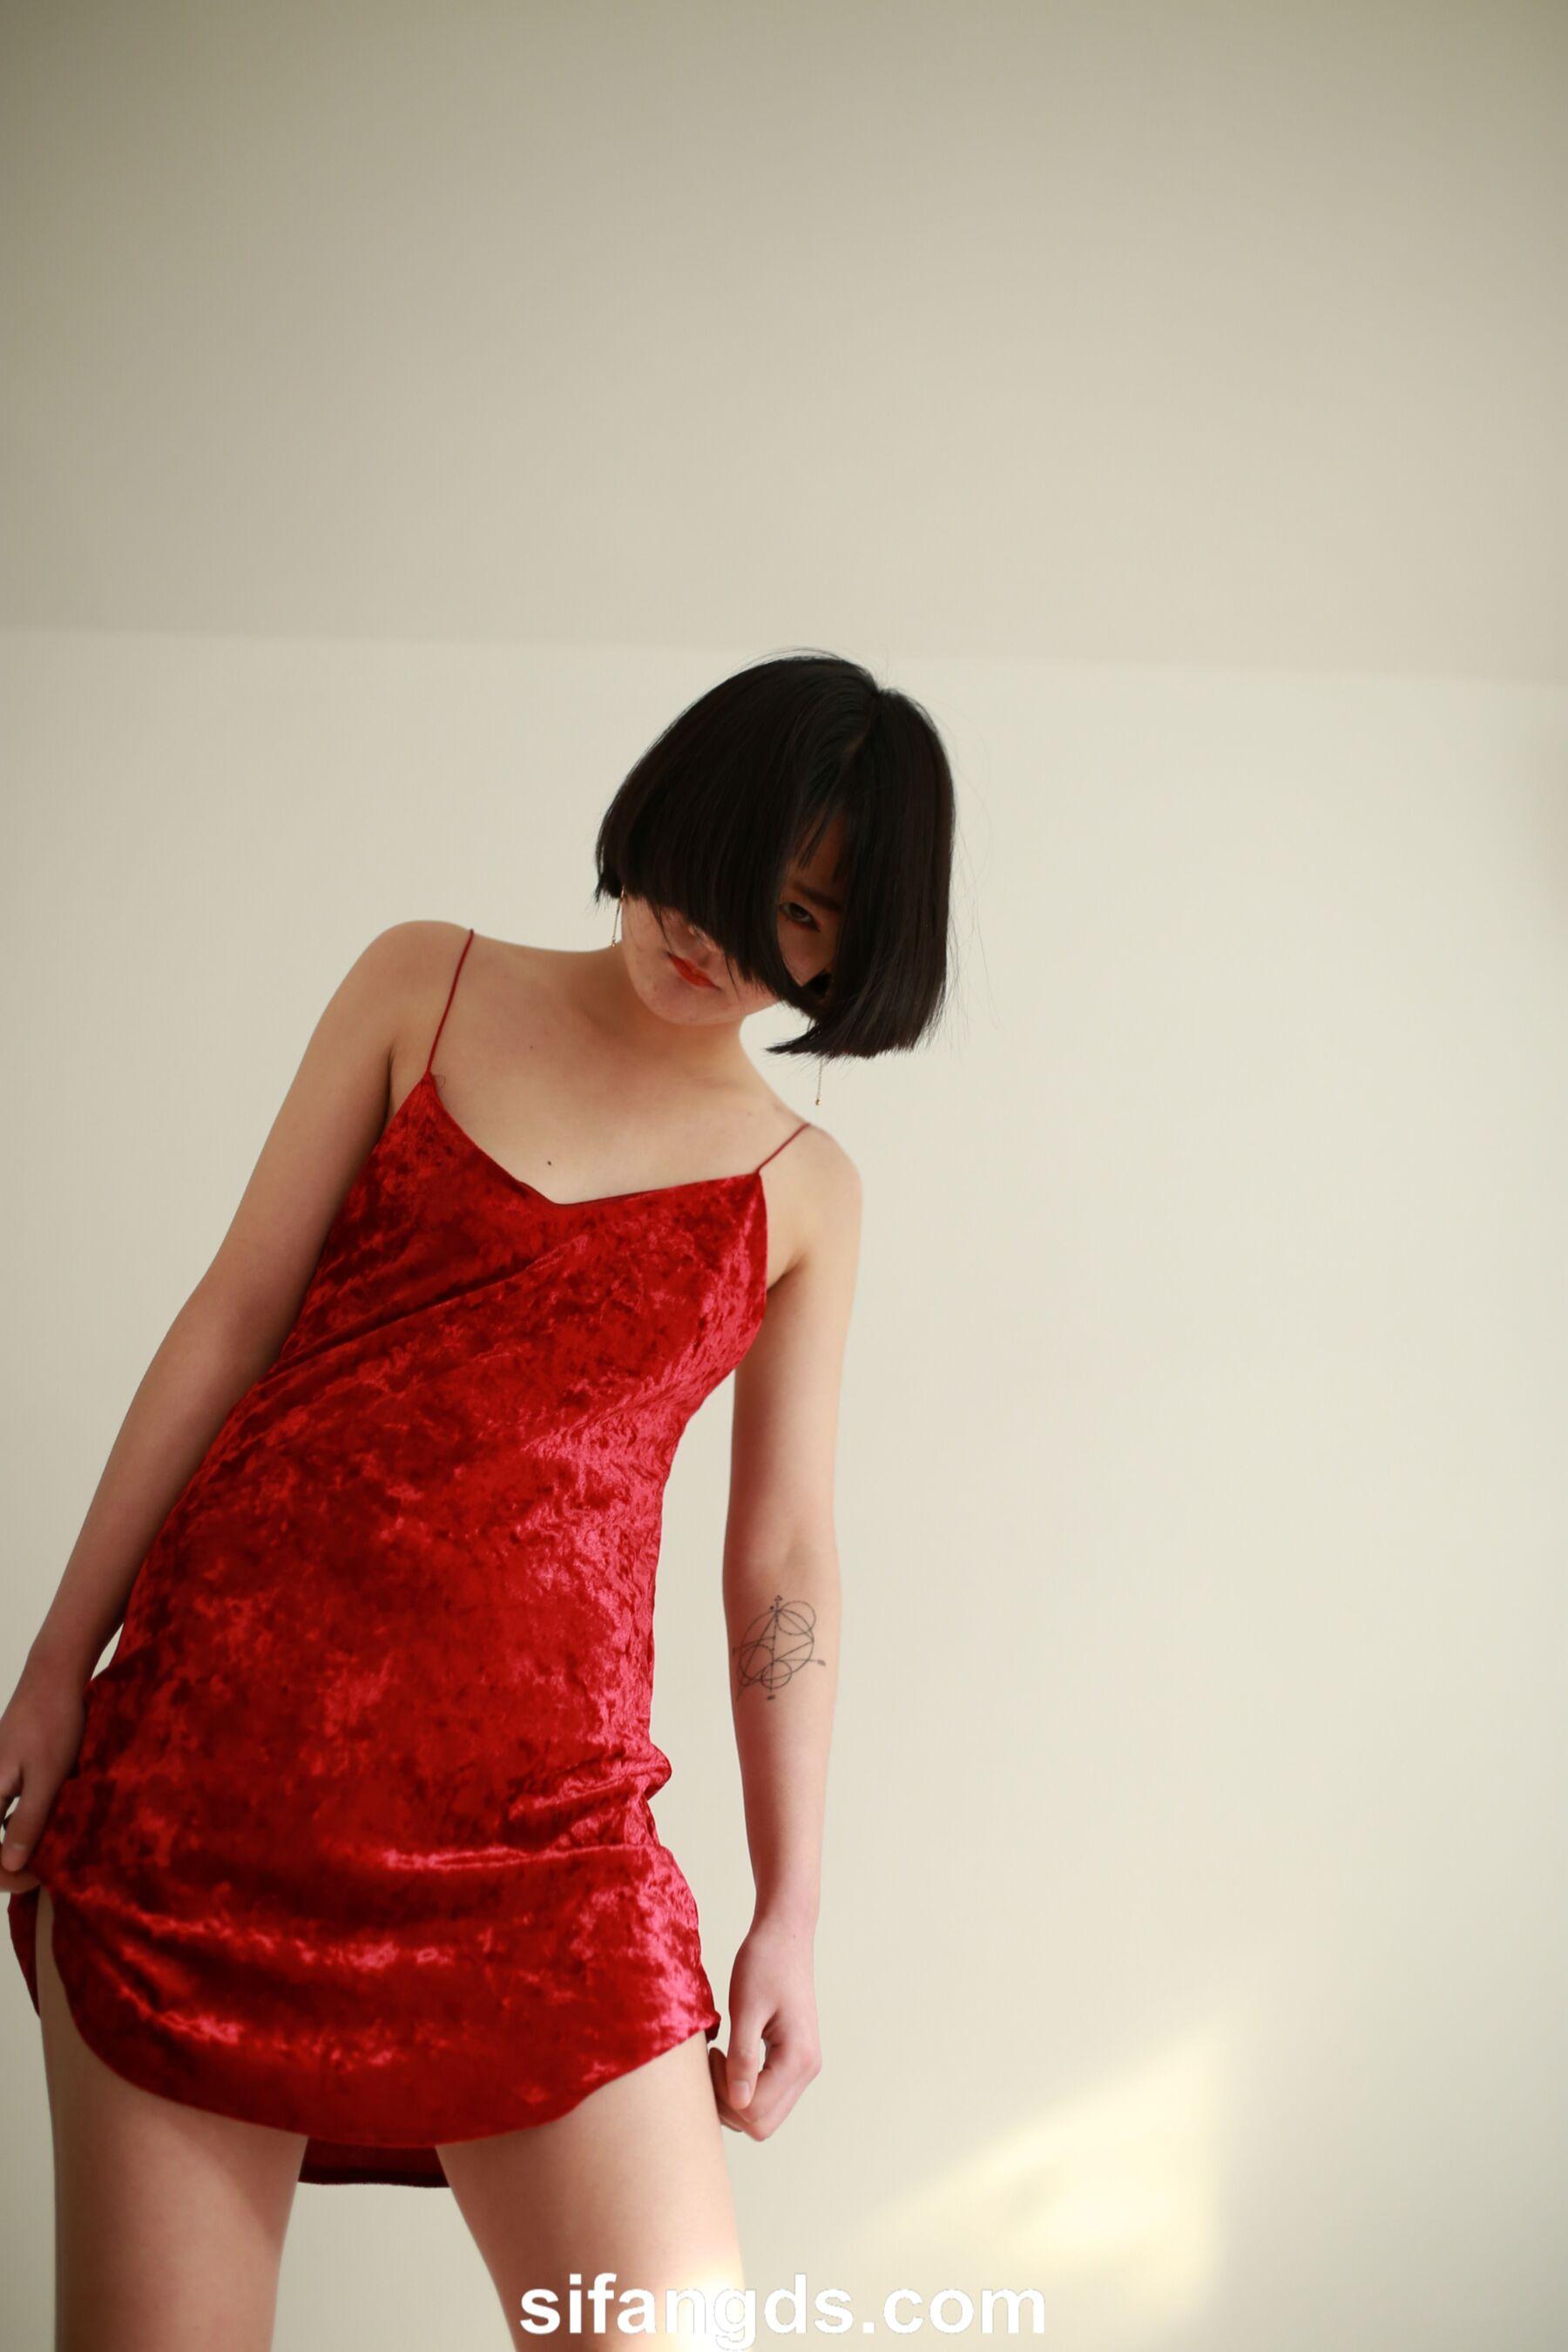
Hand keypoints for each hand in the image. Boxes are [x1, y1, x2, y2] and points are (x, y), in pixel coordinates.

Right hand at [0, 1656, 87, 1894]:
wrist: (54, 1675)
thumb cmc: (53, 1724)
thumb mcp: (48, 1779)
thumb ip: (28, 1822)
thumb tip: (7, 1867)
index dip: (5, 1875)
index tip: (38, 1878)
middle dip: (11, 1861)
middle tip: (46, 1870)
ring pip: (0, 1824)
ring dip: (19, 1841)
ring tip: (51, 1849)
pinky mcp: (5, 1770)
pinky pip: (7, 1805)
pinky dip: (24, 1819)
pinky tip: (51, 1818)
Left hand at [708, 1908, 821, 2139]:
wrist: (785, 1933)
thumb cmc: (763, 1962)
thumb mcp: (745, 2008)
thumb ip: (742, 2059)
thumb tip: (738, 2102)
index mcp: (797, 2059)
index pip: (755, 2113)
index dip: (723, 2095)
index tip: (712, 2057)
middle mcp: (808, 2069)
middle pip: (762, 2123)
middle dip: (728, 2103)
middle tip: (712, 2062)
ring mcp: (804, 2066)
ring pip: (764, 2113)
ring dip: (735, 2096)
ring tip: (720, 2056)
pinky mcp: (795, 2059)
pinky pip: (768, 2093)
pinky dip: (745, 2085)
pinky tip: (731, 2055)